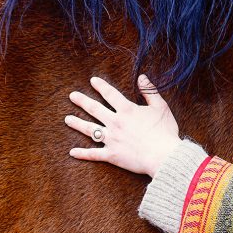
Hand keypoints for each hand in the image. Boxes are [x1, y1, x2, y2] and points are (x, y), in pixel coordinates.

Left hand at [65, 75, 181, 177]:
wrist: (163, 155)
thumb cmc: (165, 131)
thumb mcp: (161, 107)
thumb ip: (150, 91)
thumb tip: (142, 77)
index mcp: (127, 110)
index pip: (111, 95)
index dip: (101, 86)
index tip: (92, 80)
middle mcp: (115, 123)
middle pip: (95, 109)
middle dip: (82, 101)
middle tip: (72, 96)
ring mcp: (111, 139)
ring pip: (89, 130)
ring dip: (77, 123)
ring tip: (67, 119)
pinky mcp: (111, 154)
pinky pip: (93, 154)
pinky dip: (82, 153)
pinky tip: (72, 152)